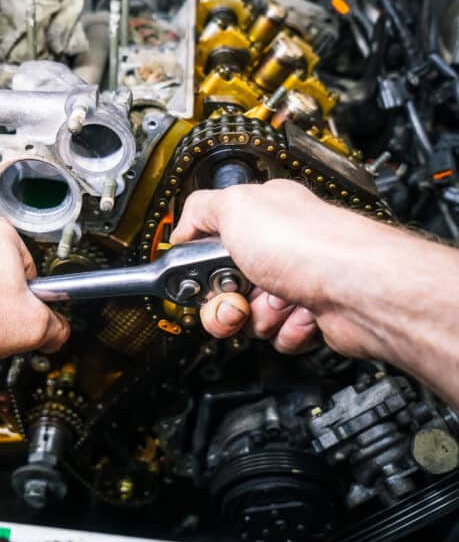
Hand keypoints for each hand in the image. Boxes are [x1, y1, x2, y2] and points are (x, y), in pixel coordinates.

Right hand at [170, 179, 372, 356]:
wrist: (359, 289)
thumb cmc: (310, 243)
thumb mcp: (234, 206)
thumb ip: (198, 211)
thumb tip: (181, 229)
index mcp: (262, 213)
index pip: (213, 241)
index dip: (201, 264)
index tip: (196, 276)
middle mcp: (282, 246)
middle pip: (228, 286)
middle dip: (226, 300)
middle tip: (237, 296)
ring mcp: (299, 282)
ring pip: (252, 317)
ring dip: (259, 317)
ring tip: (280, 302)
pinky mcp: (314, 316)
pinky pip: (281, 336)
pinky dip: (287, 332)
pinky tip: (302, 315)